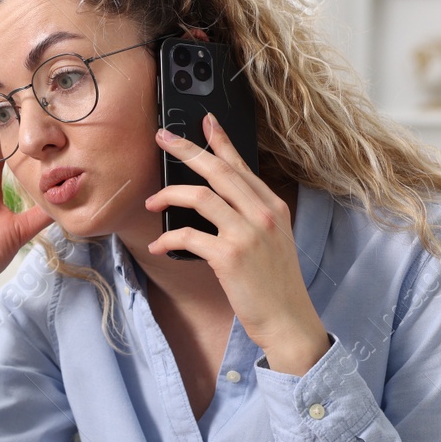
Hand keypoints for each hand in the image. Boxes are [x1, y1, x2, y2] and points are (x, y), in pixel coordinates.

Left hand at [146, 113, 329, 373]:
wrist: (288, 320)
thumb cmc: (274, 285)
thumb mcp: (273, 241)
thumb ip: (251, 217)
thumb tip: (215, 201)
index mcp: (273, 207)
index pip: (241, 165)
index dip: (220, 141)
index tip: (204, 121)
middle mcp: (262, 214)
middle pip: (218, 170)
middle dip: (186, 150)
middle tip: (162, 138)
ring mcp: (247, 233)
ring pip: (200, 196)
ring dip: (169, 195)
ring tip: (152, 203)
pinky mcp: (229, 256)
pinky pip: (189, 235)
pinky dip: (168, 239)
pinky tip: (159, 246)